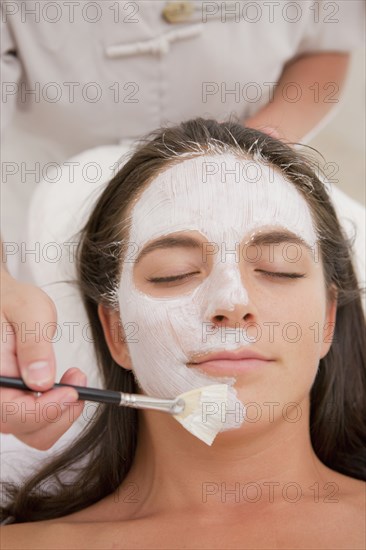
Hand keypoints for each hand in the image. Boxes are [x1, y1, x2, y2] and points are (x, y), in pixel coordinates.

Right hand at [1, 269, 85, 449]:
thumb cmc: (9, 300)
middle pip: (22, 427)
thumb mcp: (28, 309)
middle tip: (78, 380)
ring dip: (60, 412)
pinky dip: (54, 410)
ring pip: (31, 431)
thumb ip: (35, 345)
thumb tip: (41, 381)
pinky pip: (33, 422)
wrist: (1, 300)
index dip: (46, 409)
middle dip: (58, 411)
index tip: (72, 391)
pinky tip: (64, 385)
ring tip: (74, 379)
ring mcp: (1, 400)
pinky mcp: (12, 401)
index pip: (12, 411)